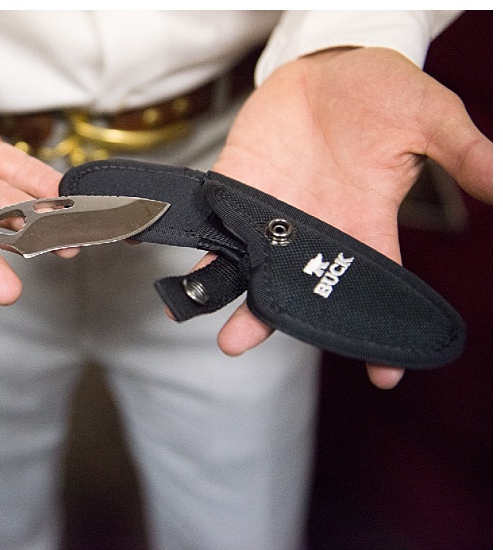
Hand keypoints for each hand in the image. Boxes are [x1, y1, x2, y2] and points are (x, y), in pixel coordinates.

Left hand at [209, 46, 491, 387]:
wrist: (331, 63)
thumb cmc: (385, 93)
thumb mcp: (432, 118)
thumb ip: (463, 153)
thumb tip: (501, 182)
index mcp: (366, 227)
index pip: (374, 291)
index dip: (380, 335)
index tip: (384, 375)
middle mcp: (316, 232)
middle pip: (295, 292)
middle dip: (273, 322)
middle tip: (245, 344)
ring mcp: (273, 213)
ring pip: (249, 270)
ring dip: (232, 299)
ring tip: (224, 336)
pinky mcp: (238, 190)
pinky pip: (218, 229)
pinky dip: (205, 253)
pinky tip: (189, 281)